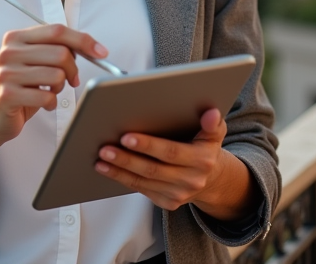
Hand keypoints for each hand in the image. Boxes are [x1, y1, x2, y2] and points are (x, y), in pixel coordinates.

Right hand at [0, 23, 108, 146]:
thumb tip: (94, 49)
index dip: (83, 40)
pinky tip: (44, 103)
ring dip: (60, 88)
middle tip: (72, 80)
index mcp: (16, 37)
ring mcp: (6, 73)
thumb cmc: (24, 87)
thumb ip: (58, 49)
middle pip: (60, 53)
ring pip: (56, 75)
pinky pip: (47, 96)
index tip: (101, 52)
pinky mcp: (8, 94)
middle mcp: (8, 51)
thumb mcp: (38, 62)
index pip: (57, 31)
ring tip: (50, 91)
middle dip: (73, 69)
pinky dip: (52, 103)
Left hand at [94, 108, 255, 218]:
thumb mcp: (214, 133)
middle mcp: (191, 180)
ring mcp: (179, 194)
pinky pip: (141, 189)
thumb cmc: (205, 147)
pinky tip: (107, 169)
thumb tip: (211, 113)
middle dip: (127, 159)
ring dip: (119, 170)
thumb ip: (212, 122)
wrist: (211, 177)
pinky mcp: (167, 202)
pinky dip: (122, 178)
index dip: (148, 145)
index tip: (127, 137)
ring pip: (143, 182)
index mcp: (202, 159)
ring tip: (101, 158)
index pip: (171, 152)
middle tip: (106, 148)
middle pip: (153, 169)